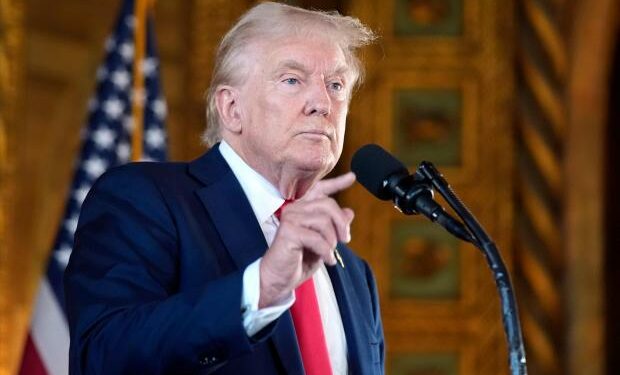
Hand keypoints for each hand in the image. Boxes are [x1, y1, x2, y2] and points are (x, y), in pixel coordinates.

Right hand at [258, 172, 355, 307]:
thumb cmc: (298, 261)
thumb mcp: (322, 243)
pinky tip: (326, 260)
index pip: (320, 191)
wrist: (279, 280)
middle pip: (328, 205)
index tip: (352, 176)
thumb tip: (349, 212)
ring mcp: (290, 218)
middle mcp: (294, 209)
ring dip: (332, 241)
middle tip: (345, 240)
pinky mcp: (288, 231)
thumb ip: (333, 227)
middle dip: (341, 224)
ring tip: (329, 253)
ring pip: (324, 221)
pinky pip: (317, 237)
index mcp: (301, 209)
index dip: (337, 183)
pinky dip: (326, 251)